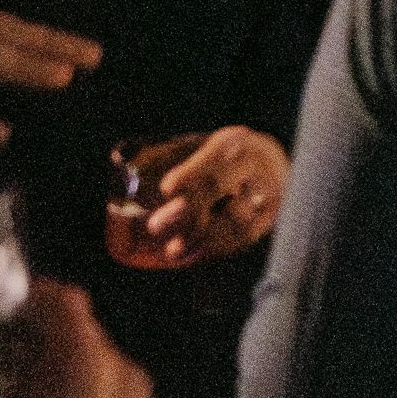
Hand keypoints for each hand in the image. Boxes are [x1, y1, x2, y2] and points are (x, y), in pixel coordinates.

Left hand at [144, 125, 287, 262]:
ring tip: (172, 250)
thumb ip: (175, 157)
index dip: (191, 174)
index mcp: (235, 143)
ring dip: (200, 237)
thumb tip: (120, 163)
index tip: (166, 189)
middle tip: (154, 225)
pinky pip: (244, 238)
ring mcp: (268, 195)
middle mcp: (256, 167)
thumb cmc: (227, 158)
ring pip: (236, 220)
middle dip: (188, 210)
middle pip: (222, 188)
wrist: (277, 166)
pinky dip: (216, 248)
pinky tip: (192, 254)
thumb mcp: (207, 147)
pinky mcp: (270, 220)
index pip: (214, 158)